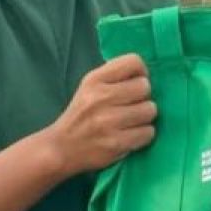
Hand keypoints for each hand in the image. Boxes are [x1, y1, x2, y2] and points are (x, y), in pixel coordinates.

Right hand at [41, 54, 155, 176]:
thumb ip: (115, 77)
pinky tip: (131, 135)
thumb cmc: (81, 114)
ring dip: (145, 117)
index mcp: (94, 80)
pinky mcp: (116, 143)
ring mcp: (108, 121)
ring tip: (132, 121)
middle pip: (145, 87)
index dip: (141, 72)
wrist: (60, 148)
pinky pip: (148, 132)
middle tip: (133, 105)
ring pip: (150, 110)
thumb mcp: (90, 87)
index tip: (135, 83)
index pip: (133, 62)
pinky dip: (144, 134)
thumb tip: (145, 74)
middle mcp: (100, 98)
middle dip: (143, 97)